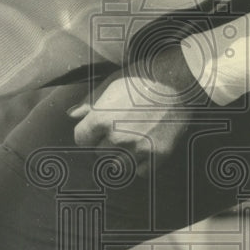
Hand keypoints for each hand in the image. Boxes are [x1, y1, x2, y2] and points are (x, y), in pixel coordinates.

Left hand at [69, 44, 203, 175]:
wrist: (178, 80)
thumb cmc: (142, 77)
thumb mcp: (111, 83)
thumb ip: (89, 102)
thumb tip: (71, 115)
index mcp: (101, 119)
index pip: (81, 140)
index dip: (87, 134)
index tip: (96, 130)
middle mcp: (117, 137)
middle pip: (99, 153)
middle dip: (105, 144)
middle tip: (120, 130)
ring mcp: (138, 148)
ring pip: (118, 166)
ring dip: (121, 156)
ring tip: (131, 141)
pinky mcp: (158, 155)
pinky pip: (141, 172)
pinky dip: (141, 164)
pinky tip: (145, 148)